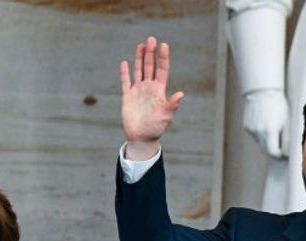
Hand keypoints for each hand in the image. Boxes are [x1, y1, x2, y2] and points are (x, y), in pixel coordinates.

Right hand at [119, 36, 185, 159]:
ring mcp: (138, 91)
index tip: (164, 45)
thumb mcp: (166, 116)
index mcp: (159, 91)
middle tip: (151, 39)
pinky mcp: (127, 96)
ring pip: (139, 71)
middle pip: (150, 67)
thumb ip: (172, 104)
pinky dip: (125, 72)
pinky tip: (125, 63)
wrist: (142, 137)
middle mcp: (149, 88)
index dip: (163, 58)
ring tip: (141, 45)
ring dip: (140, 58)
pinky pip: (125, 82)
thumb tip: (181, 94)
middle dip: (150, 53)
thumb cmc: (156, 128)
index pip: (162, 70)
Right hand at [243, 89, 288, 158]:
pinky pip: (256, 137)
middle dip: (275, 152)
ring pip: (261, 144)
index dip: (280, 156)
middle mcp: (258, 131)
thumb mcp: (287, 121)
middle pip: (266, 151)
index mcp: (269, 130)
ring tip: (275, 133)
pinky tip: (266, 127)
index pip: (274, 153)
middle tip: (282, 148)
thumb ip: (287, 139)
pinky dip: (262, 136)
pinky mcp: (247, 126)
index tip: (285, 154)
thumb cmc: (277, 104)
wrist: (262, 91)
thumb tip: (288, 152)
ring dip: (268, 144)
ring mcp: (251, 129)